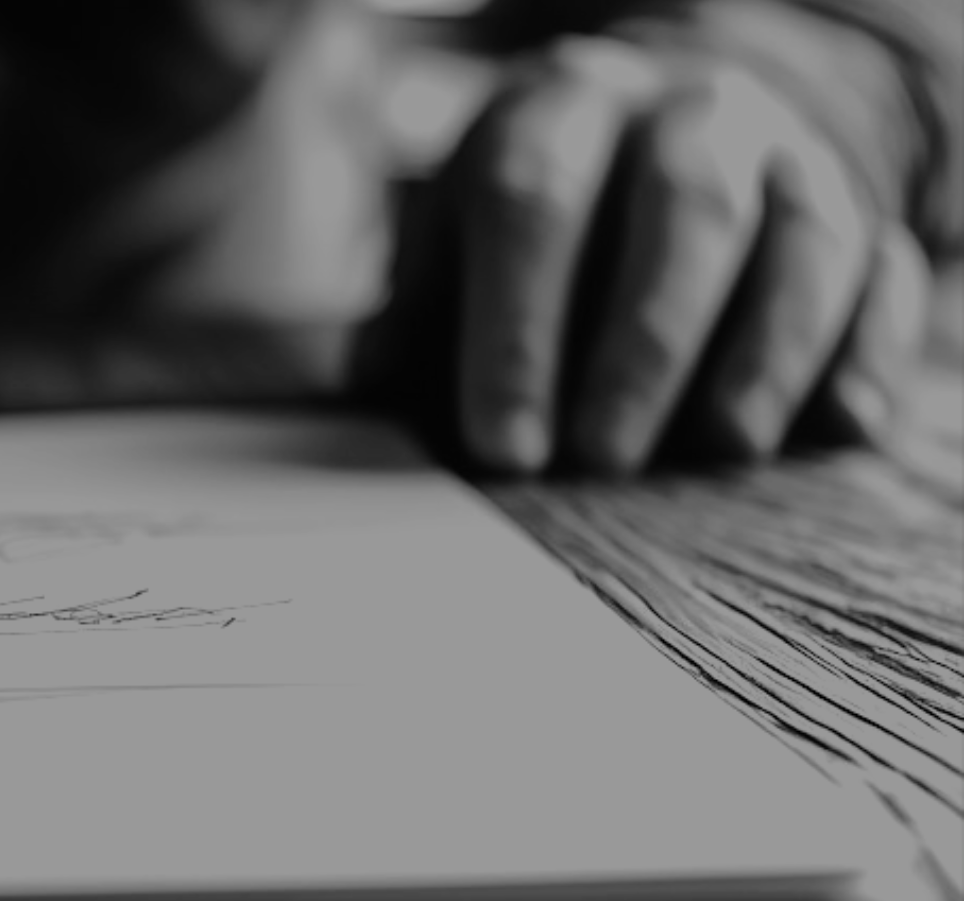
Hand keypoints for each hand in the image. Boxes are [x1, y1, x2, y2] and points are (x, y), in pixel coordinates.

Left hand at [448, 35, 929, 474]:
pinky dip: (864, 355)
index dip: (514, 327)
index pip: (530, 200)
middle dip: (642, 343)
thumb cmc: (536, 232)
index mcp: (557, 113)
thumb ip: (407, 321)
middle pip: (681, 208)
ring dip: (761, 352)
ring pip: (800, 238)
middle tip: (601, 459)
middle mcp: (684, 115)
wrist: (667, 138)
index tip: (502, 445)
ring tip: (718, 450)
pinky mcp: (863, 218)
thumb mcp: (453, 250)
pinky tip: (840, 429)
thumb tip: (346, 391)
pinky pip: (882, 279)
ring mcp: (787, 159)